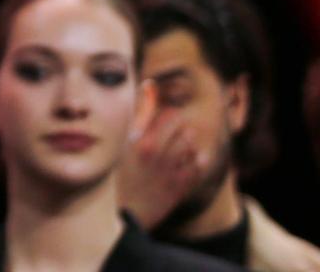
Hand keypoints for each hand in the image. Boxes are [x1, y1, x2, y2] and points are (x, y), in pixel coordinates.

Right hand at [120, 114, 205, 228]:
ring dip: (190, 146)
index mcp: (142, 142)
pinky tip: (192, 163)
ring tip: (184, 149)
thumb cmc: (123, 179)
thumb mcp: (124, 151)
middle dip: (183, 130)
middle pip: (184, 130)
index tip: (170, 119)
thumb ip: (136, 130)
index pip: (168, 117)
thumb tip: (145, 111)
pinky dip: (197, 162)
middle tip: (179, 134)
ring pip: (192, 147)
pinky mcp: (181, 184)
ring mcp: (171, 169)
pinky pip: (198, 167)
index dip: (171, 116)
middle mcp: (158, 153)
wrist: (129, 211)